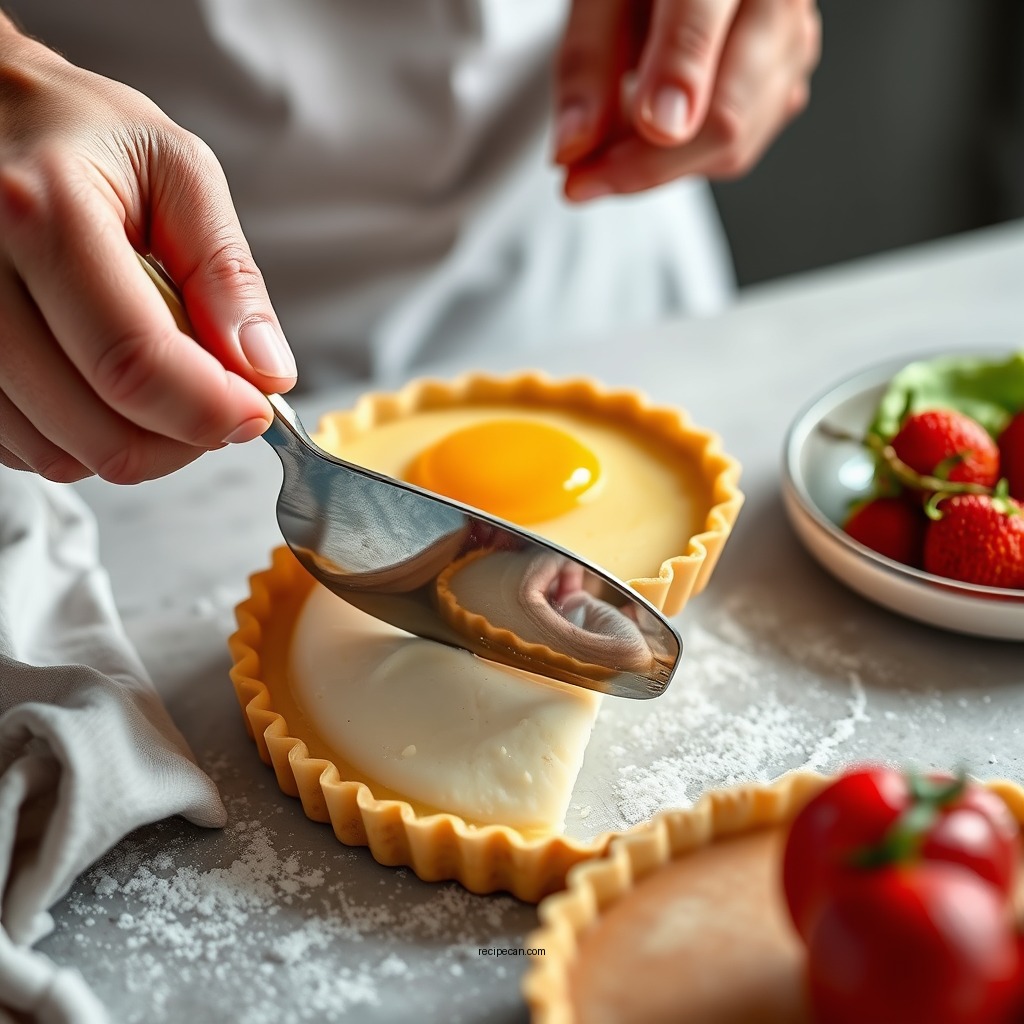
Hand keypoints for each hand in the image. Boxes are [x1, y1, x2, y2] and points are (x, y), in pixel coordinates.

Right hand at [0, 18, 296, 483]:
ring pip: (59, 454)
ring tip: (159, 382)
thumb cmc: (78, 134)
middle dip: (181, 438)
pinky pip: (22, 449)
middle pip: (97, 429)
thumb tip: (264, 369)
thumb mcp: (177, 171)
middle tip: (216, 402)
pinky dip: (80, 438)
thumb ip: (227, 274)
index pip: (135, 364)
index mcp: (41, 213)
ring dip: (134, 443)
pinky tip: (101, 384)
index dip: (208, 410)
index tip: (253, 413)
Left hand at [553, 0, 820, 198]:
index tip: (647, 129)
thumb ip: (585, 64)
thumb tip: (573, 148)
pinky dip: (683, 161)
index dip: (675, 82)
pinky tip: (652, 133)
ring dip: (659, 167)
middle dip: (647, 163)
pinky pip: (735, 153)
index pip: (700, 23)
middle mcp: (775, 0)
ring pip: (733, 146)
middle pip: (726, 112)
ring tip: (610, 145)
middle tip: (582, 178)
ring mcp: (791, 48)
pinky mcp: (788, 87)